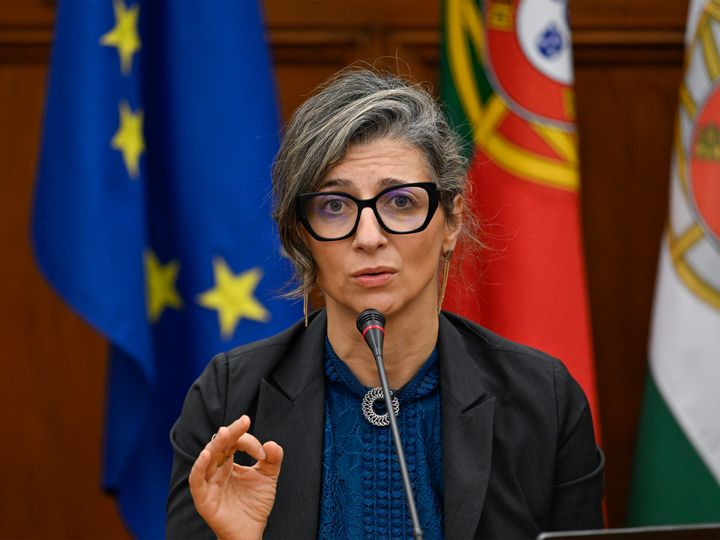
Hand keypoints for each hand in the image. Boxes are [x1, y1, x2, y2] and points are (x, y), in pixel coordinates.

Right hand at [188, 415, 283, 539]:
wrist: (250, 531)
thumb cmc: (255, 504)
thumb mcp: (268, 477)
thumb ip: (273, 460)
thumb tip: (271, 444)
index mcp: (228, 462)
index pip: (234, 443)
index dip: (249, 443)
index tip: (264, 454)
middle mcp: (216, 469)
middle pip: (219, 445)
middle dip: (231, 432)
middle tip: (244, 421)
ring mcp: (208, 483)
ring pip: (207, 458)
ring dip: (216, 444)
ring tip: (225, 433)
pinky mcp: (203, 498)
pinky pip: (196, 480)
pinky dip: (199, 467)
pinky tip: (207, 455)